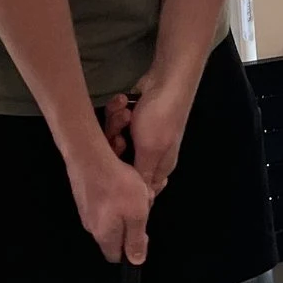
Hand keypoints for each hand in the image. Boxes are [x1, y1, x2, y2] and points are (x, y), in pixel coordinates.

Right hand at [64, 134, 154, 263]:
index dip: (131, 250)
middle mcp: (91, 227)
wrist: (90, 156)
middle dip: (132, 224)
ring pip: (112, 217)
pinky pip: (106, 203)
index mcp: (104, 236)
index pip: (116, 256)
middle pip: (116, 235)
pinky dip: (118, 195)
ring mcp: (86, 210)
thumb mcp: (137, 215)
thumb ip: (136, 240)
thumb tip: (136, 261)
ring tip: (136, 191)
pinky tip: (124, 181)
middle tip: (143, 206)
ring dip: (128, 207)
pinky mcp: (84, 195)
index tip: (143, 234)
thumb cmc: (118, 187)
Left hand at [120, 62, 201, 196]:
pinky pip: (118, 122)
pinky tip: (123, 103)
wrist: (167, 80)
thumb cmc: (160, 119)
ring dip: (116, 124)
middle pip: (122, 162)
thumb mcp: (149, 151)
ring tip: (125, 114)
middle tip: (120, 138)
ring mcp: (143, 135)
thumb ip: (143, 176)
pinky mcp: (136, 119)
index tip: (115, 170)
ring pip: (117, 139)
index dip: (123, 180)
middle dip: (116, 146)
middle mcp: (152, 154)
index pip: (139, 187)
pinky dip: (118, 111)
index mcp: (159, 167)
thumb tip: (144, 201)